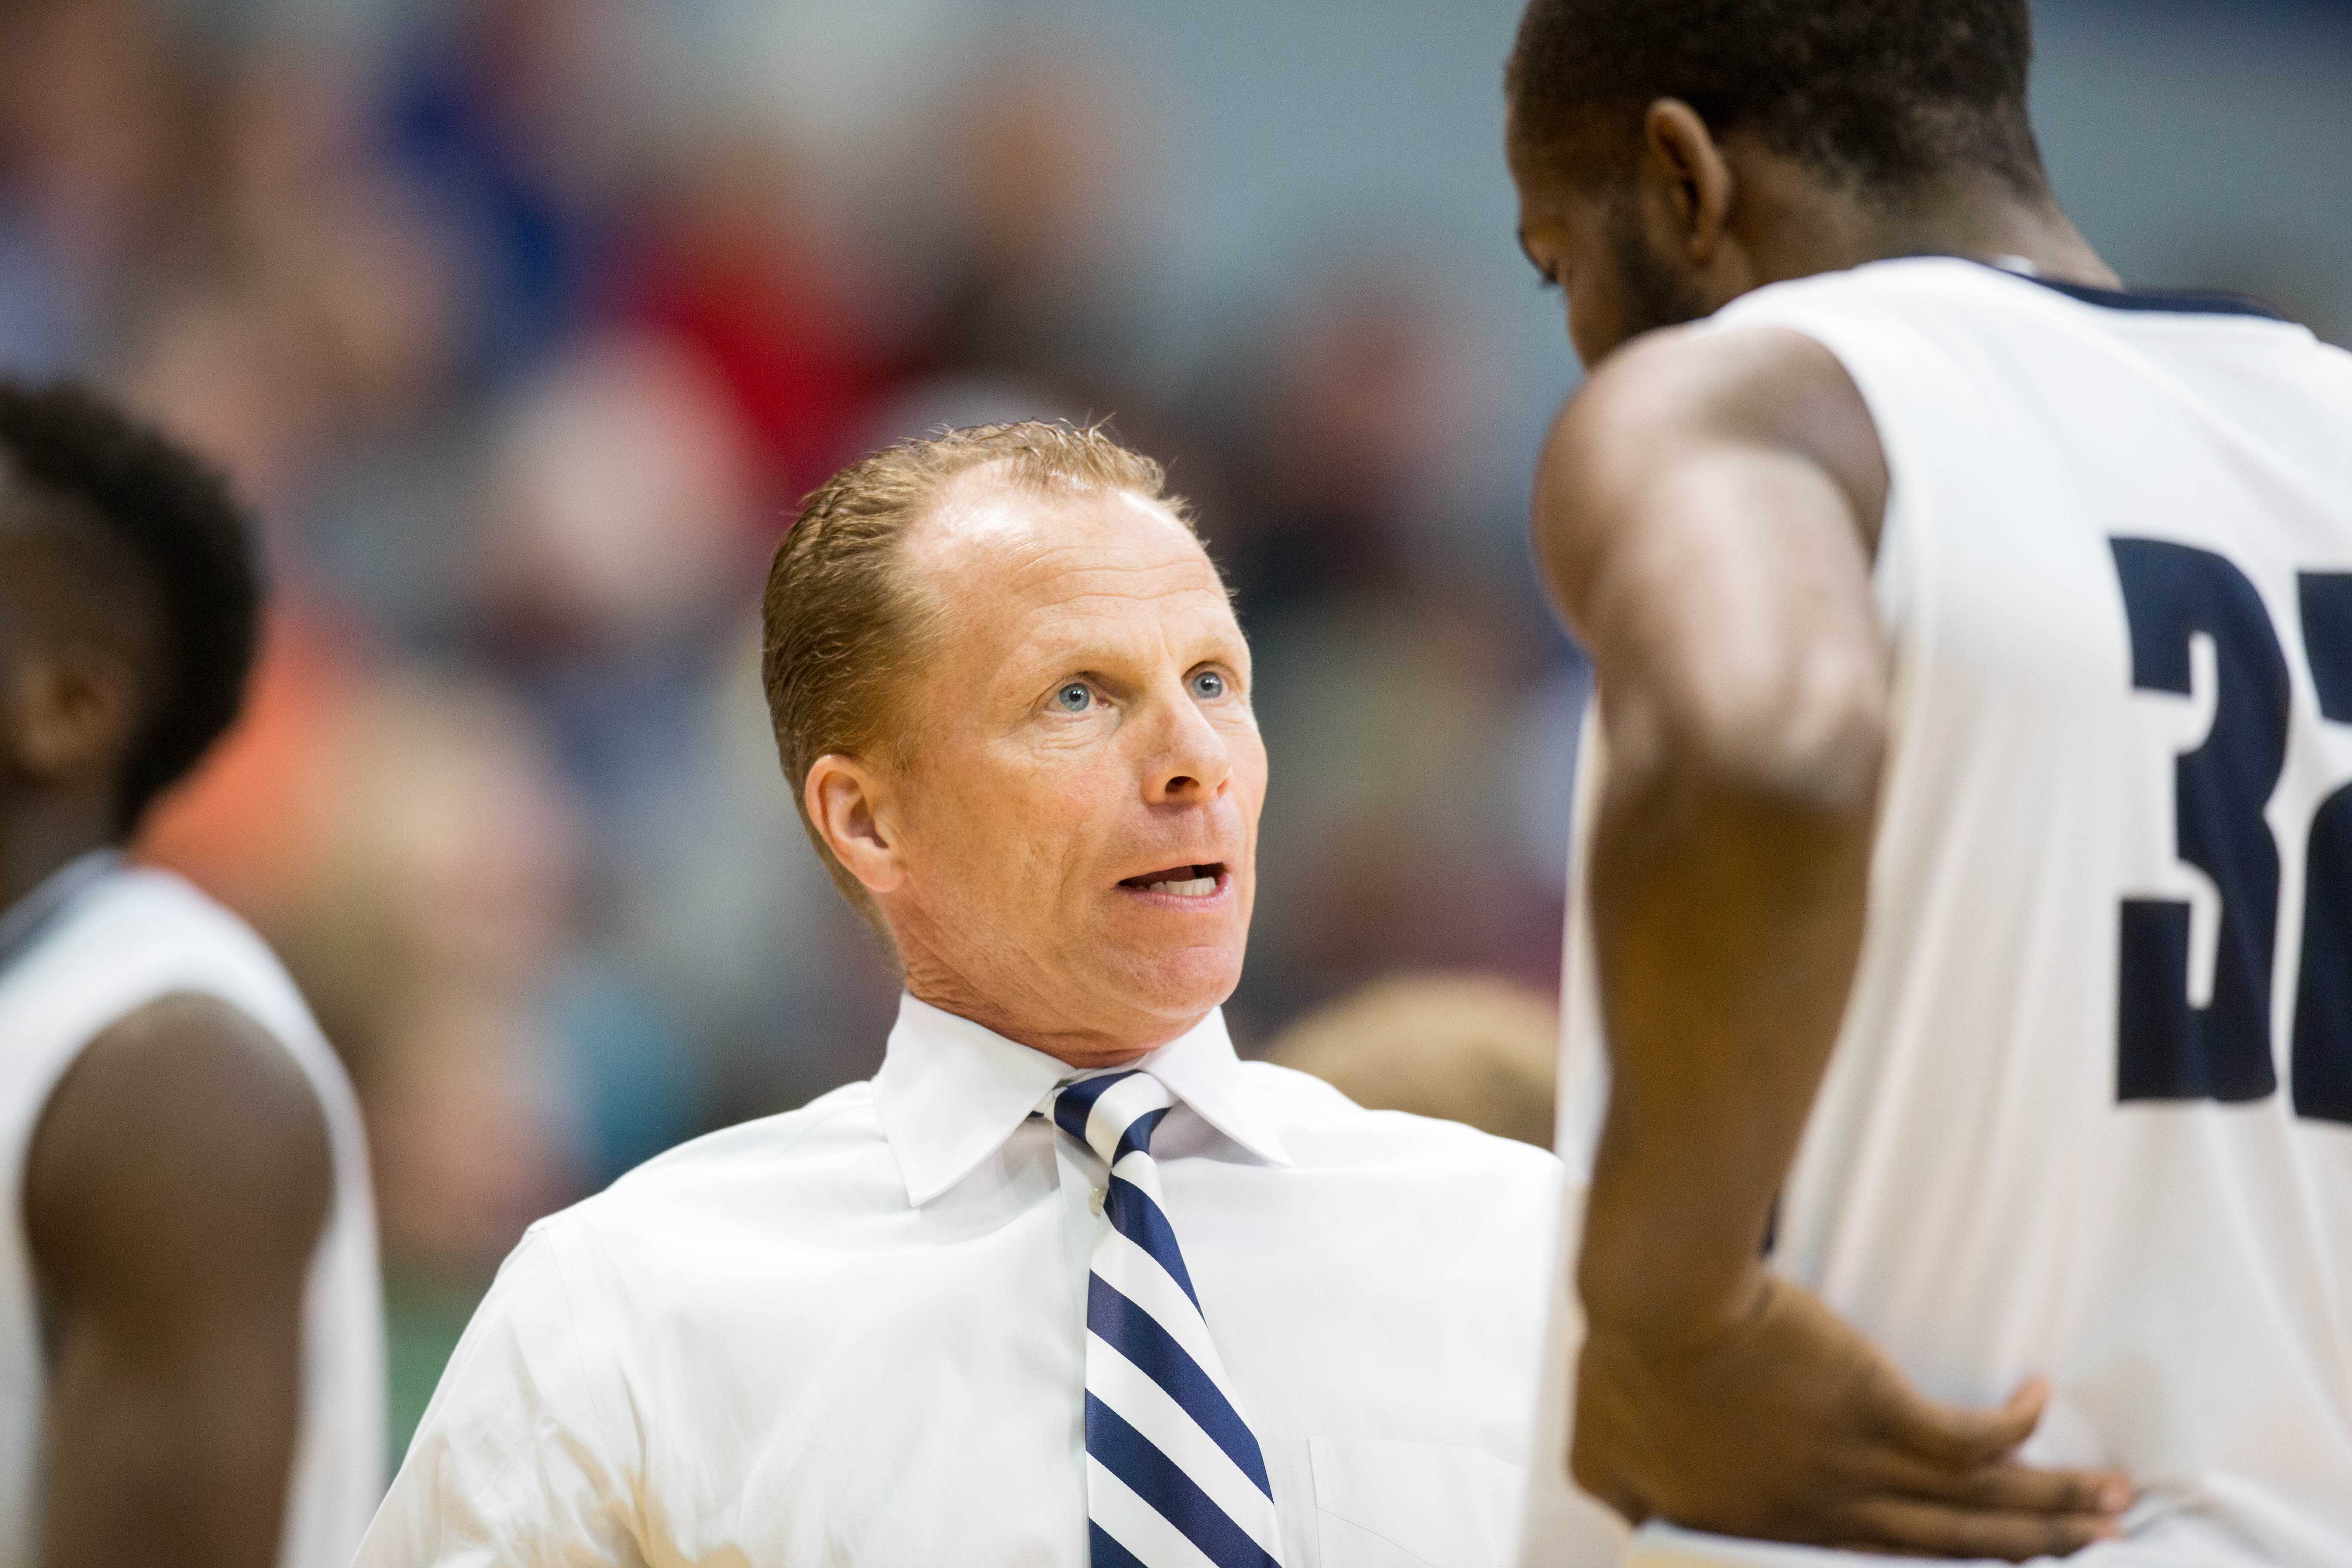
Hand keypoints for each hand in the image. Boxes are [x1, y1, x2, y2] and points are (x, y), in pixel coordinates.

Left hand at [1572, 1271, 2131, 1560]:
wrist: (1660, 1305)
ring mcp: (1858, 1463)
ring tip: (2115, 1505)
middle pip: (1947, 1543)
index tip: (1966, 1556)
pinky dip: (2014, 1426)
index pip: (1862, 1558)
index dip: (1923, 1557)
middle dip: (2027, 1546)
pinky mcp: (1878, 1407)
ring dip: (2050, 1503)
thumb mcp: (1603, 1454)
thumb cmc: (1625, 1363)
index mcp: (1765, 1526)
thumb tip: (1622, 1517)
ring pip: (1975, 1500)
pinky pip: (1966, 1435)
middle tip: (2094, 1547)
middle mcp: (1825, 1512)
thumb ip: (1626, 1494)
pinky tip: (2041, 1401)